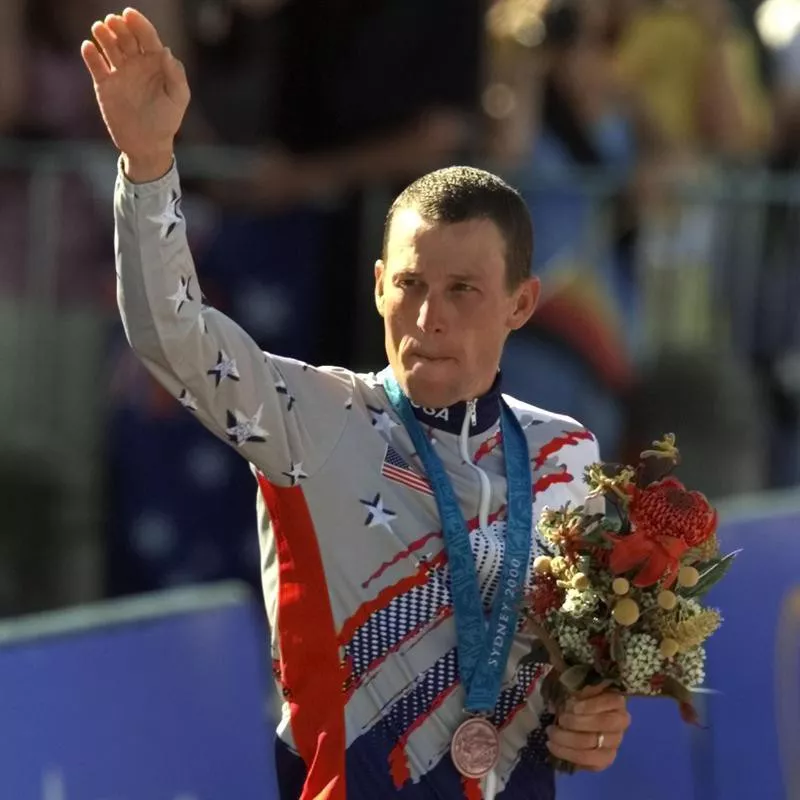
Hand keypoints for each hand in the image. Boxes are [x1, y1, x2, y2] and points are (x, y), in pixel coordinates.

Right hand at [80, 8, 189, 179]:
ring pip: (109, 47)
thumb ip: (175, 75)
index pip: (147, 37)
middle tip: (112, 21)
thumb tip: (166, 50)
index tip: (129, 14)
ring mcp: (120, 73)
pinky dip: (90, 55)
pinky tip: (88, 47)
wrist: (147, 144)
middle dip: (120, 27)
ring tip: (99, 28)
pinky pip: (95, 65)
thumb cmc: (166, 121)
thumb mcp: (177, 99)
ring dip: (104, 35)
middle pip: (126, 38)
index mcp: (156, 63)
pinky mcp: (104, 84)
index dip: (139, 24)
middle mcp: (136, 64)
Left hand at [546, 686, 630, 770]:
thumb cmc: (580, 698)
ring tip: (551, 734)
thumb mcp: (577, 688)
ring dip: (567, 740)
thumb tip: (563, 701)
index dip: (589, 705)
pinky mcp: (606, 759)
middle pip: (601, 724)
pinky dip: (568, 754)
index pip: (608, 702)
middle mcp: (621, 723)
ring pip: (593, 745)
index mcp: (616, 701)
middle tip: (559, 719)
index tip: (571, 706)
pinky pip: (588, 762)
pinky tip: (554, 747)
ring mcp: (615, 743)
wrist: (585, 719)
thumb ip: (574, 691)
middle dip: (576, 722)